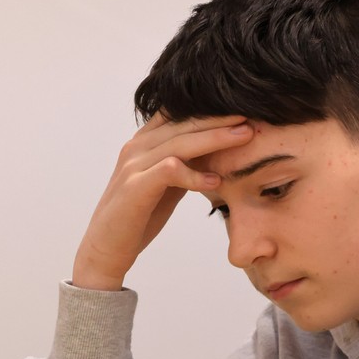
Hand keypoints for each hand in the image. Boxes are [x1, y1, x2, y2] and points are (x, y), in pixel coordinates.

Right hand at [72, 115, 253, 289]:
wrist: (106, 248)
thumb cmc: (138, 216)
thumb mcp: (167, 185)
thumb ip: (186, 165)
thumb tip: (217, 154)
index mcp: (144, 142)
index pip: (179, 113)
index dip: (211, 109)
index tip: (244, 110)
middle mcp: (137, 147)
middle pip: (184, 122)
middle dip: (220, 118)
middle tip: (252, 114)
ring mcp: (133, 165)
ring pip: (179, 142)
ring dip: (215, 138)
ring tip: (244, 136)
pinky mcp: (134, 187)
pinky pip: (169, 171)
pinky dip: (194, 175)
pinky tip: (215, 181)